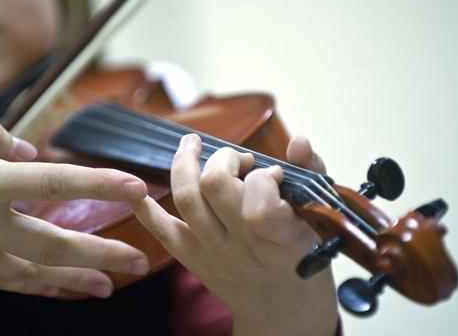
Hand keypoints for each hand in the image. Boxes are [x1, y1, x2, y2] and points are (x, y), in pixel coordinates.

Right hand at [0, 94, 148, 298]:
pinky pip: (2, 280)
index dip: (102, 186)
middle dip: (103, 254)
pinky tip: (54, 288)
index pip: (57, 184)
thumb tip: (27, 152)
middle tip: (140, 261)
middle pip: (56, 244)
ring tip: (109, 286)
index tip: (138, 189)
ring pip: (33, 273)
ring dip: (75, 280)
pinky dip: (34, 286)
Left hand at [131, 134, 338, 335]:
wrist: (283, 317)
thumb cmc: (307, 265)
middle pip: (214, 185)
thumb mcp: (321, 222)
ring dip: (184, 164)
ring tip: (192, 146)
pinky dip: (145, 209)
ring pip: (187, 198)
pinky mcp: (195, 260)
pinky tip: (136, 188)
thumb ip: (311, 175)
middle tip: (240, 161)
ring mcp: (214, 252)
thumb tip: (298, 141)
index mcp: (281, 235)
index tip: (275, 173)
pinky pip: (163, 231)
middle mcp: (242, 244)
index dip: (263, 174)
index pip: (258, 194)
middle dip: (224, 158)